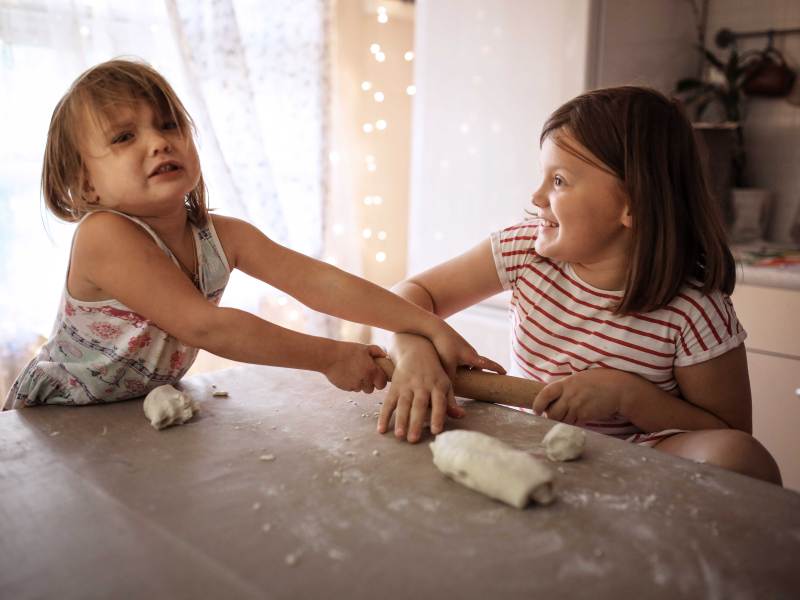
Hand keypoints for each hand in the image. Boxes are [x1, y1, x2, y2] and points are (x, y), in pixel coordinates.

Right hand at [323, 342, 387, 392]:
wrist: (329, 357)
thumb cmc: (347, 350)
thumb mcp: (364, 348)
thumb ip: (377, 351)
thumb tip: (385, 355)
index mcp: (372, 371)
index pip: (382, 383)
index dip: (381, 381)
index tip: (377, 377)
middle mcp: (365, 380)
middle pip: (371, 389)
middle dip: (369, 384)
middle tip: (364, 374)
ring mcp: (354, 385)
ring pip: (361, 389)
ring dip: (360, 383)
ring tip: (354, 372)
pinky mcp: (346, 388)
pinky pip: (352, 388)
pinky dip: (351, 383)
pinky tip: (347, 374)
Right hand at [378, 334, 504, 442]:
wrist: (416, 349)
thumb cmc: (434, 371)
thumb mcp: (445, 383)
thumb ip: (450, 402)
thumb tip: (461, 416)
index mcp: (437, 386)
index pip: (439, 403)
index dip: (437, 416)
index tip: (436, 431)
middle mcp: (422, 386)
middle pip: (419, 406)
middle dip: (415, 422)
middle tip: (413, 440)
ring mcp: (407, 385)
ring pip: (403, 404)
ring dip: (400, 420)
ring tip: (399, 436)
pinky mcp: (395, 386)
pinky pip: (388, 402)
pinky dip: (384, 416)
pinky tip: (381, 429)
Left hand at [429, 323, 505, 380]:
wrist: (436, 329)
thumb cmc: (443, 347)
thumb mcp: (448, 366)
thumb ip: (451, 381)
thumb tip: (450, 394)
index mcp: (472, 357)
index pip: (489, 364)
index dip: (497, 369)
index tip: (505, 372)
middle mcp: (470, 351)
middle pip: (478, 365)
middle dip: (478, 373)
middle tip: (478, 381)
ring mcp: (463, 347)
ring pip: (468, 362)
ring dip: (467, 369)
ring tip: (459, 376)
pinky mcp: (456, 345)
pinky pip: (461, 358)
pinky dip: (459, 364)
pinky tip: (449, 367)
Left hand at [532, 368, 634, 423]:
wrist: (618, 388)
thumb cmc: (598, 381)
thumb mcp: (578, 378)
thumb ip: (565, 387)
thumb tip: (554, 399)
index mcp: (566, 383)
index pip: (545, 394)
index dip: (538, 404)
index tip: (536, 410)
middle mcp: (569, 395)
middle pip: (552, 412)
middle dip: (551, 416)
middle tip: (555, 415)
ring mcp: (577, 406)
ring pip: (562, 420)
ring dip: (563, 421)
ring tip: (570, 414)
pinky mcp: (585, 416)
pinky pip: (574, 424)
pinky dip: (573, 423)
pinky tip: (580, 417)